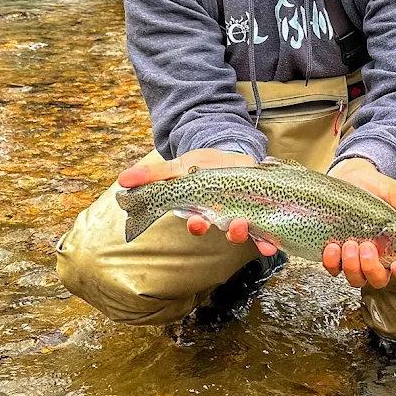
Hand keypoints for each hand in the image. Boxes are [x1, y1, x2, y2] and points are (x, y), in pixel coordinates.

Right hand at [117, 149, 265, 245]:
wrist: (231, 152)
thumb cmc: (203, 163)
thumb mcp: (179, 165)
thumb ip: (154, 175)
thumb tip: (122, 180)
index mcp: (202, 209)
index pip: (197, 223)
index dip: (197, 225)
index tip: (197, 220)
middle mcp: (222, 217)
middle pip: (226, 231)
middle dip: (231, 232)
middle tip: (235, 225)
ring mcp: (242, 215)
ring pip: (246, 232)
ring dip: (249, 233)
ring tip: (251, 224)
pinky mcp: (260, 211)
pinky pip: (264, 231)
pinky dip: (268, 240)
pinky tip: (273, 243)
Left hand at [322, 158, 395, 288]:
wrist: (351, 176)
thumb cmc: (377, 188)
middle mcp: (378, 258)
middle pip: (379, 279)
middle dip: (372, 268)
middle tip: (366, 246)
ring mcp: (356, 258)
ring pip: (356, 279)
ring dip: (352, 267)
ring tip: (348, 243)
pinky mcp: (336, 254)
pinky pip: (333, 269)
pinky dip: (331, 262)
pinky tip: (331, 247)